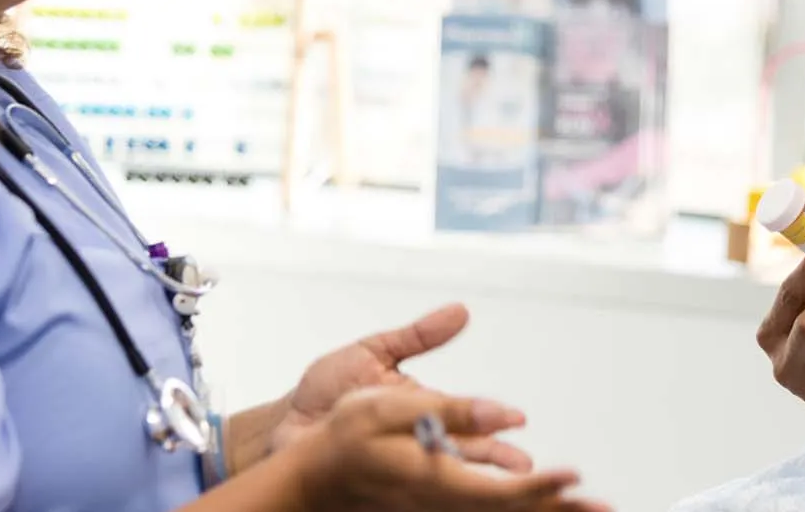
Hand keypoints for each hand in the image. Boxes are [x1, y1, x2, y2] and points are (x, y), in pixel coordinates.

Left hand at [269, 304, 529, 472]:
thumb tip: (461, 311)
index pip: (463, 415)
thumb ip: (418, 335)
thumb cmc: (324, 389)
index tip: (516, 422)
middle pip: (462, 451)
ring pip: (441, 474)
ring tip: (492, 489)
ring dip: (466, 481)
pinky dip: (428, 495)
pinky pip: (407, 491)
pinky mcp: (377, 482)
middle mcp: (414, 438)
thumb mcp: (373, 352)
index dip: (490, 422)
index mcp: (420, 407)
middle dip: (493, 459)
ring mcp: (396, 462)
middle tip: (521, 469)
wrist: (282, 424)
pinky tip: (447, 501)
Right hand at [293, 385, 609, 511]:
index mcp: (433, 480)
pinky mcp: (439, 507)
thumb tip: (500, 412)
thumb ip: (447, 409)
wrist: (310, 479)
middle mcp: (442, 503)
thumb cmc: (342, 439)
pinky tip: (543, 507)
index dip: (542, 486)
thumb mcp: (386, 405)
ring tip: (589, 509)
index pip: (500, 490)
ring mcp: (440, 510)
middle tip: (605, 506)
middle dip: (561, 509)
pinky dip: (520, 510)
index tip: (575, 477)